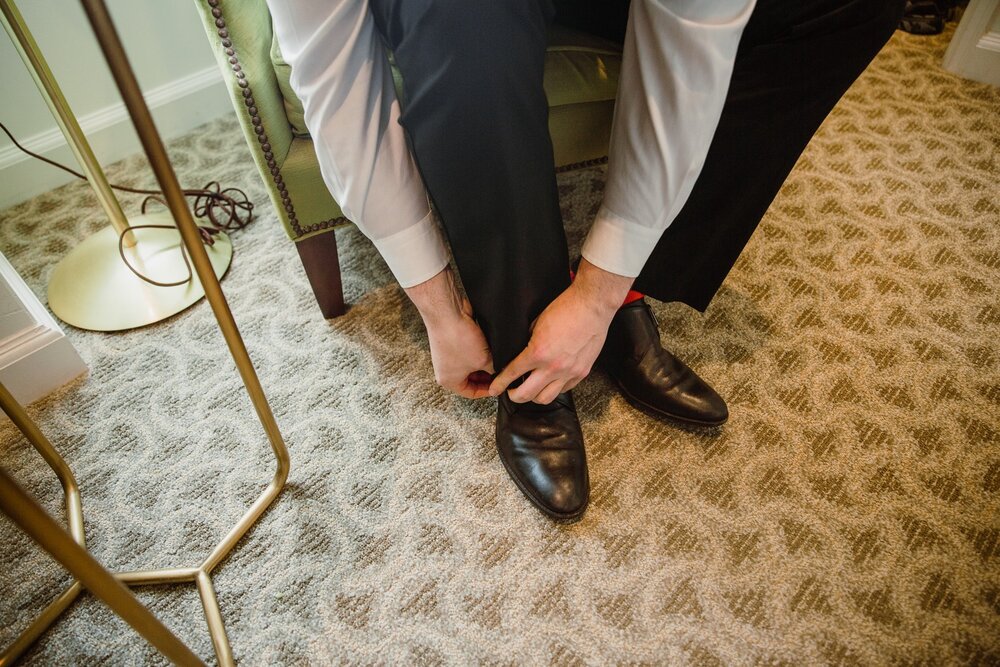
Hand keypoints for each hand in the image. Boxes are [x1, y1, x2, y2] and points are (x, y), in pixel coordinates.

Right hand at [405, 267, 494, 398]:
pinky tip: (490, 346)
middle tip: (502, 371)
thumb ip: (494, 369)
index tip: (500, 385)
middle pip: (471, 379)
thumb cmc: (458, 339)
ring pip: (471, 364)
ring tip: (498, 358)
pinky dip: (479, 350)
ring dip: (484, 362)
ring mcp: (449, 354)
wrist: (447, 312)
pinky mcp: (453, 341)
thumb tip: (501, 370)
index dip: (487, 390)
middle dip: (487, 375)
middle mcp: (446, 369)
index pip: (471, 393)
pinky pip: (469, 351)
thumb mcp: (483, 361)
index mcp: (449, 380)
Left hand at [489, 259, 634, 403]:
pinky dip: (553, 389)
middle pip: (526, 395)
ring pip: (545, 398)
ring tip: (530, 389)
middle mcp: (552, 367)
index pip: (512, 374)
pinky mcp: (581, 373)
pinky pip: (563, 390)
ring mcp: (568, 372)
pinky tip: (549, 382)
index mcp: (537, 352)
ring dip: (534, 397)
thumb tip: (518, 351)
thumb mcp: (537, 322)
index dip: (499, 384)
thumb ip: (527, 341)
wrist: (592, 305)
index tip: (494, 389)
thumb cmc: (566, 308)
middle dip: (513, 396)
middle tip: (510, 392)